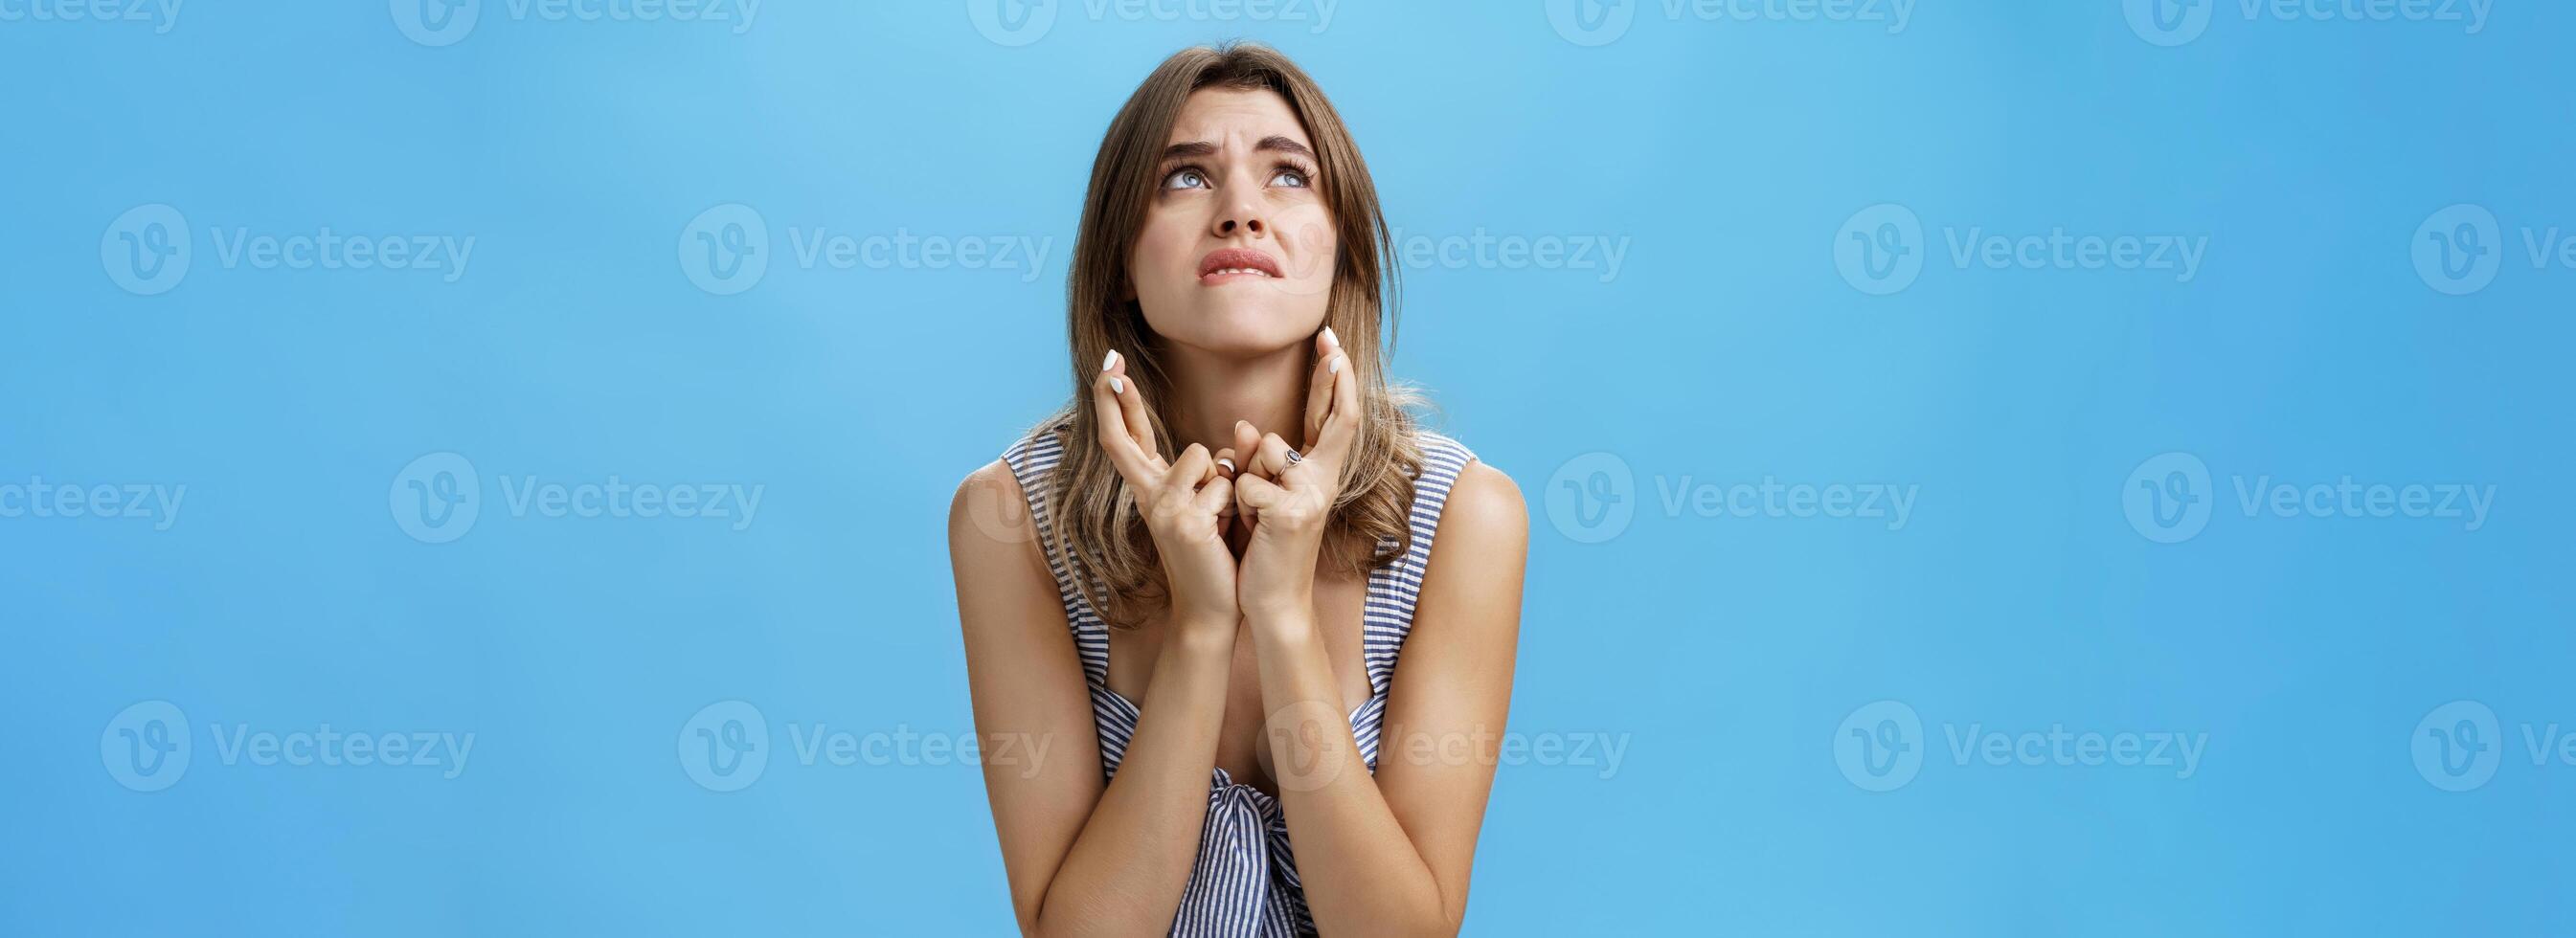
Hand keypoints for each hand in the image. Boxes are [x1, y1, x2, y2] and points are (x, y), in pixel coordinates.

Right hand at [1095, 350, 1240, 628]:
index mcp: (1152, 491)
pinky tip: (1229, 533)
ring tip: (1226, 519)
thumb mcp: (1210, 505)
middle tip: (1109, 364)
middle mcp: (1149, 497)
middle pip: (1122, 440)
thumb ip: (1213, 471)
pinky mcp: (1186, 523)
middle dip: (1114, 399)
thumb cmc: (1216, 553)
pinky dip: (1238, 504)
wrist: (1214, 607)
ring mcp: (1163, 510)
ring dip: (1227, 481)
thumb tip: (1234, 437)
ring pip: (1203, 457)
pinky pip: (1225, 485)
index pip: (1126, 439)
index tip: (1109, 368)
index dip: (1114, 404)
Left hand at [1231, 328, 1355, 621]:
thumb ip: (1258, 460)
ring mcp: (1312, 497)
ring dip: (1248, 474)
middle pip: (1338, 419)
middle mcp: (1325, 482)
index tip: (1333, 345)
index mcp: (1319, 475)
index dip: (1336, 382)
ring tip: (1251, 512)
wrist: (1272, 599)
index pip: (1334, 419)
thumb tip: (1243, 427)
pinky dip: (1239, 502)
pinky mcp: (1291, 514)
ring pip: (1269, 450)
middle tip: (1331, 342)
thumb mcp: (1261, 495)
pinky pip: (1248, 483)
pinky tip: (1249, 528)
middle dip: (1334, 379)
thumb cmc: (1265, 546)